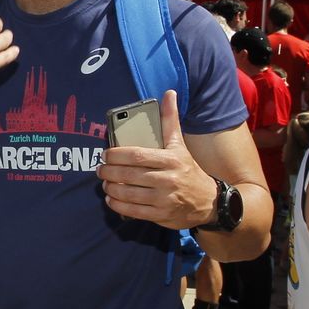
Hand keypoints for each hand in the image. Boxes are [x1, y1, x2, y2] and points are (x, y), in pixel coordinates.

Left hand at [97, 91, 212, 228]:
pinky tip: (111, 199)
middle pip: (129, 174)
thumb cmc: (188, 169)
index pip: (137, 155)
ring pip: (129, 193)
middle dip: (109, 172)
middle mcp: (168, 179)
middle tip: (100, 169)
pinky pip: (133, 211)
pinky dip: (118, 205)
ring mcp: (164, 199)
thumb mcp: (179, 145)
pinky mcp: (161, 215)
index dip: (116, 155)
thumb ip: (170, 120)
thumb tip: (169, 93)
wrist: (208, 202)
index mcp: (171, 159)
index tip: (105, 154)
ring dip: (111, 188)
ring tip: (105, 183)